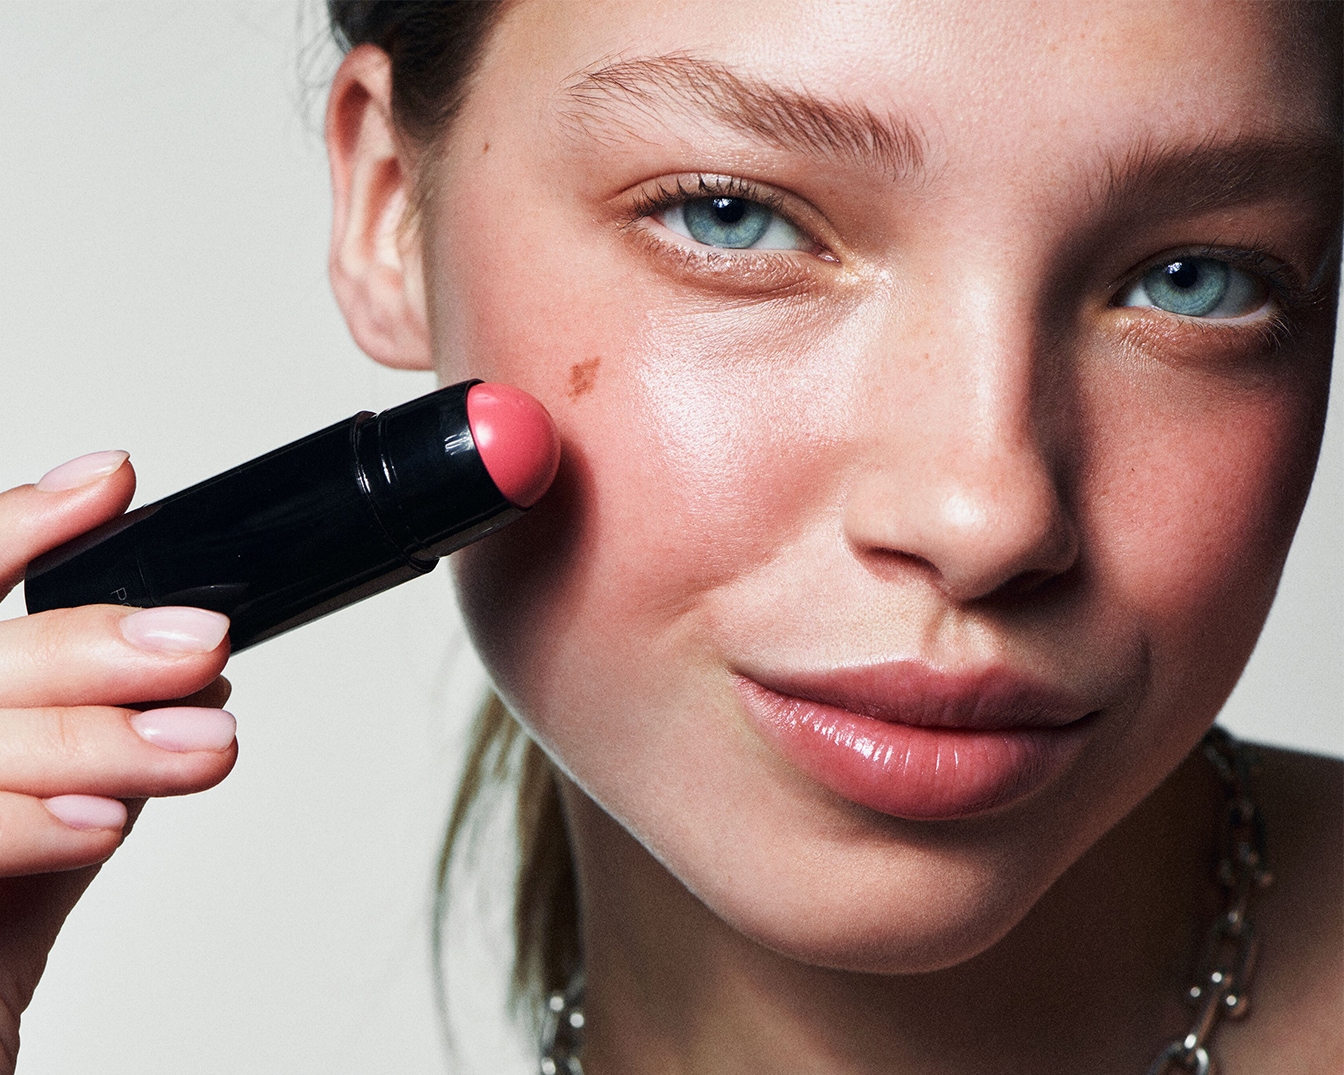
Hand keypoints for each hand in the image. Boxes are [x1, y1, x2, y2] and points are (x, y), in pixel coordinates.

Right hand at [0, 452, 235, 1070]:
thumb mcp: (38, 834)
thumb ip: (87, 755)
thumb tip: (189, 688)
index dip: (17, 526)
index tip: (114, 480)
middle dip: (90, 645)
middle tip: (203, 642)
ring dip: (97, 737)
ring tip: (205, 745)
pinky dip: (27, 823)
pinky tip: (104, 824)